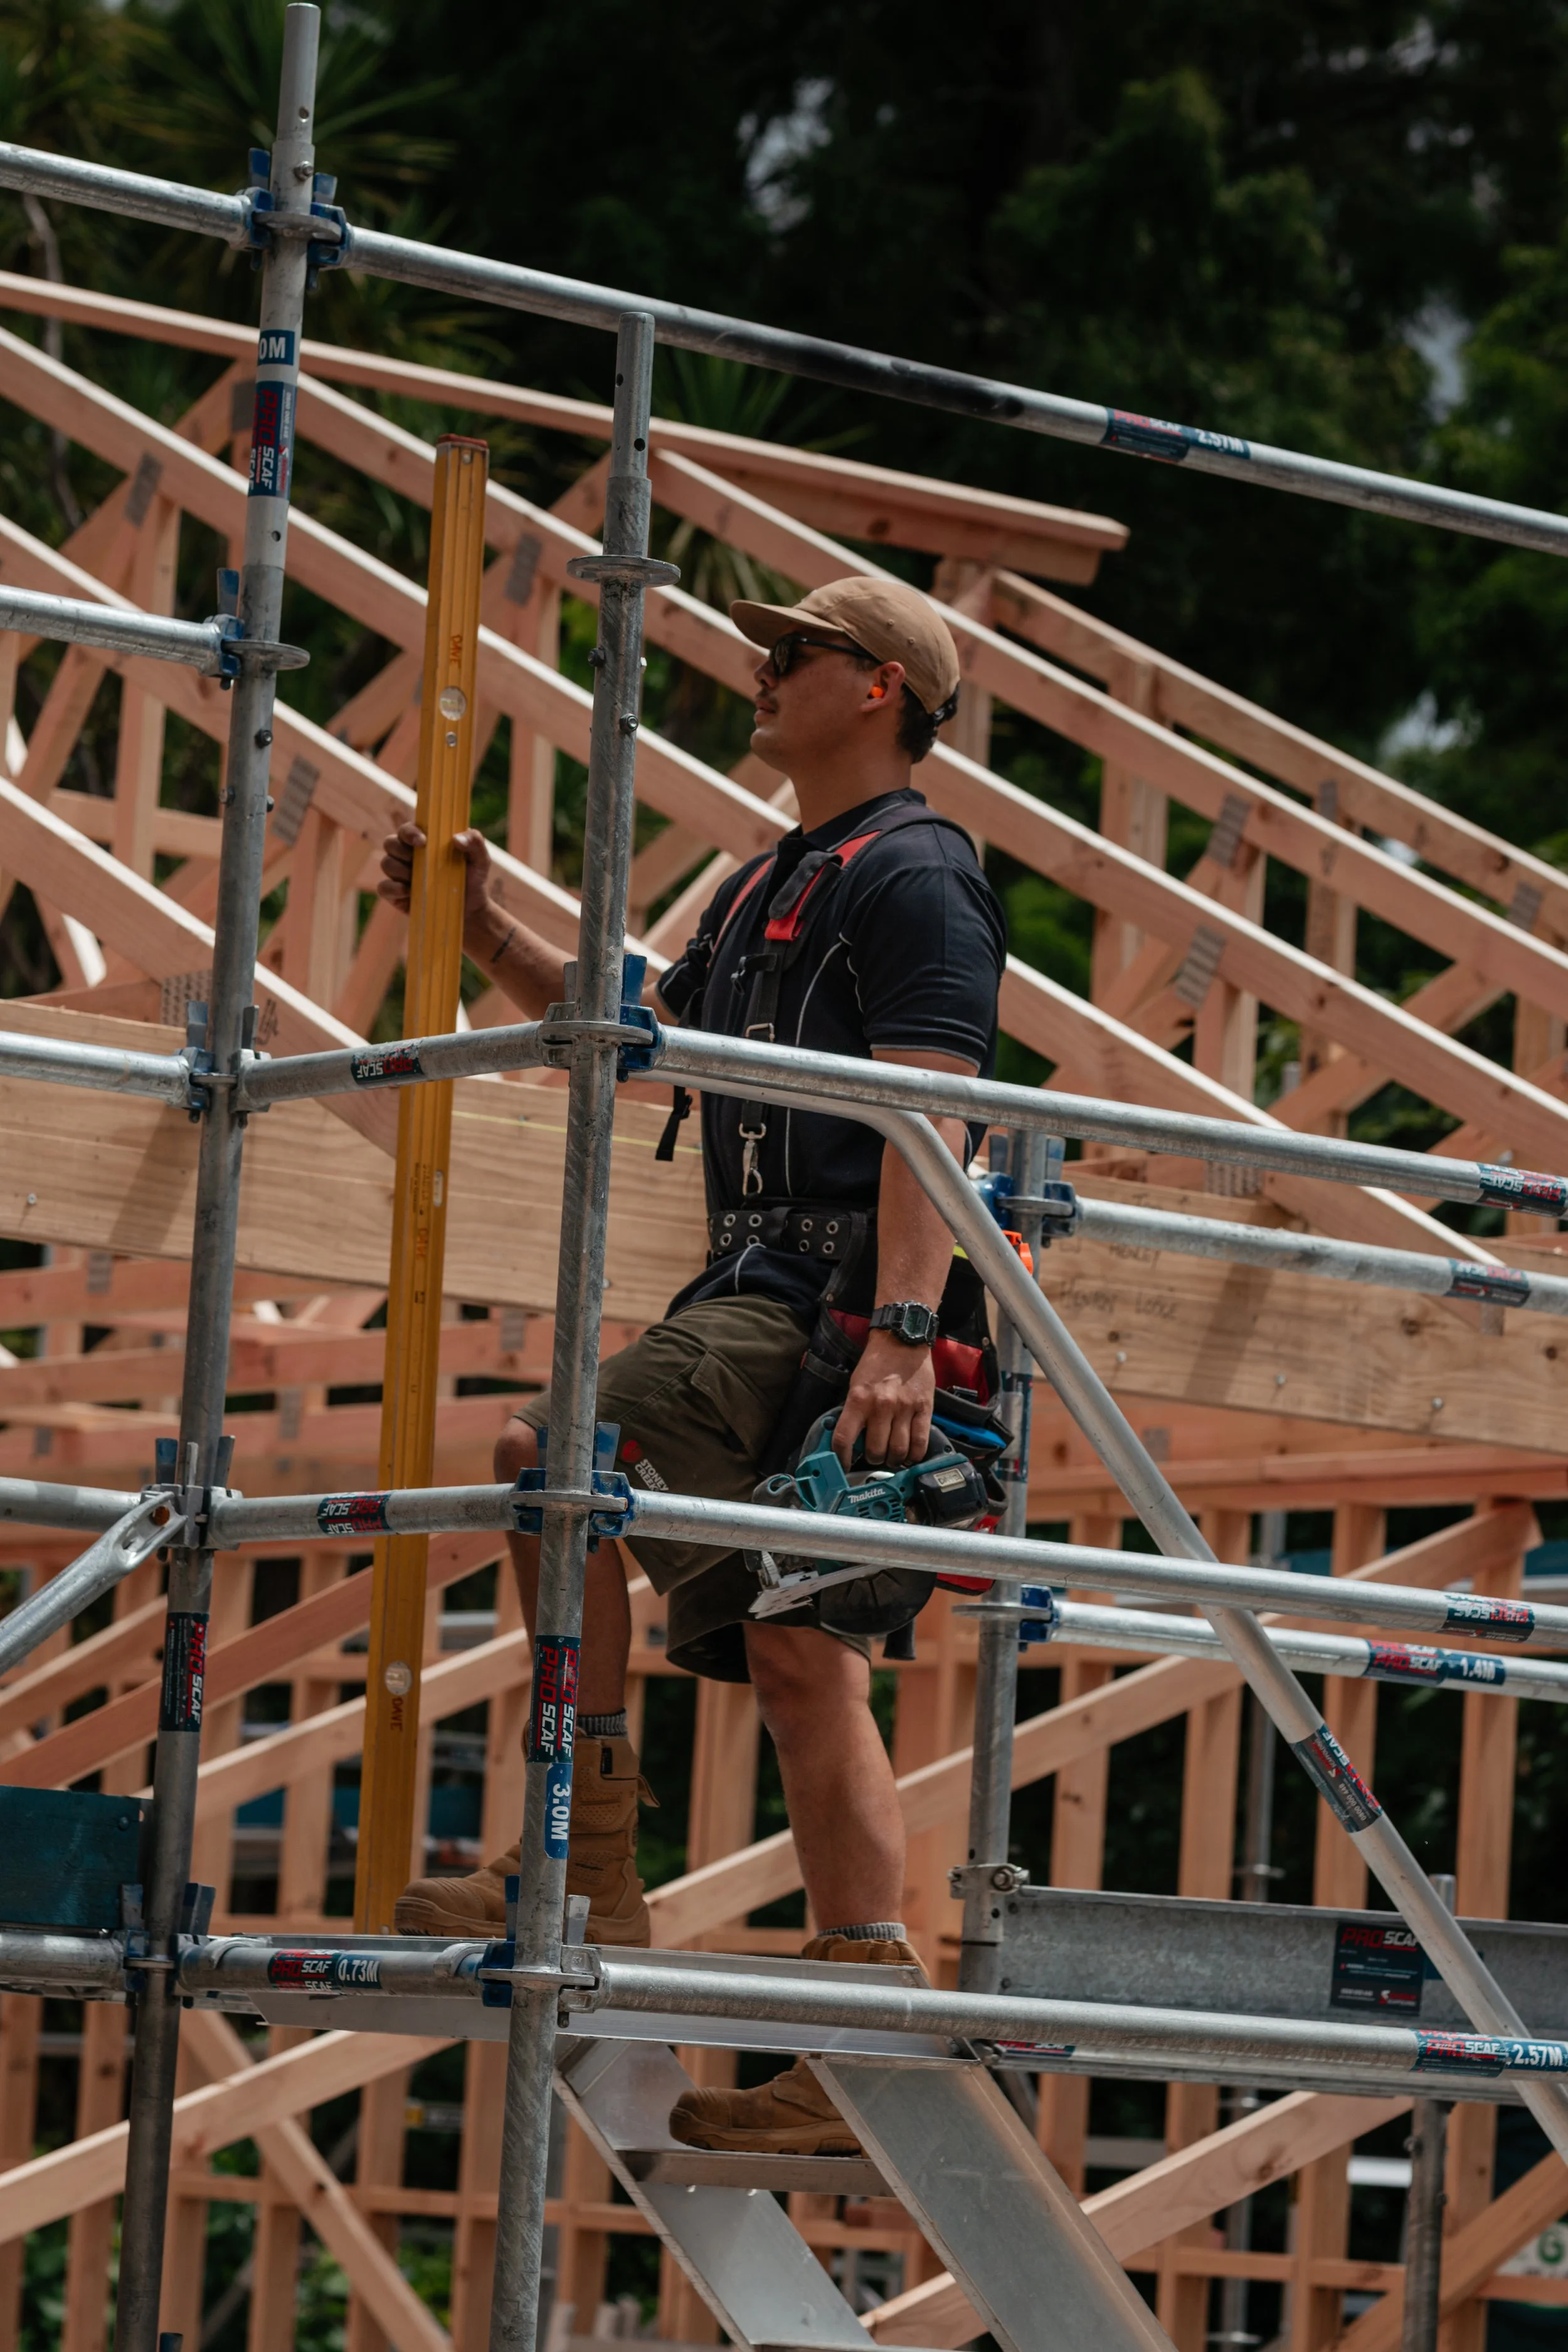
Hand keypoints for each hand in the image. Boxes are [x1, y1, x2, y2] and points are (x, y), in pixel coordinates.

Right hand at [377, 820, 493, 918]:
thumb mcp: (481, 860)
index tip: (423, 841)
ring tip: (420, 880)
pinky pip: (383, 888)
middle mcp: (408, 855)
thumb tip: (456, 838)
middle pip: (390, 843)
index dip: (409, 832)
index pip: (406, 829)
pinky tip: (409, 892)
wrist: (471, 910)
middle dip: (401, 850)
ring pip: (386, 863)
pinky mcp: (397, 895)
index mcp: (424, 841)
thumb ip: (475, 842)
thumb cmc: (473, 879)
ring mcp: (400, 875)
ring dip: (400, 870)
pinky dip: (393, 888)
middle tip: (421, 861)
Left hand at [834, 1330, 934, 1469]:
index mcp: (858, 1399)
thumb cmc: (876, 1363)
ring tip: (892, 1456)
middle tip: (874, 1455)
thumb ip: (853, 1412)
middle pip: (875, 1450)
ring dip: (894, 1460)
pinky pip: (920, 1442)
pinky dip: (914, 1455)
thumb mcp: (855, 1385)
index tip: (843, 1465)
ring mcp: (905, 1408)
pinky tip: (910, 1455)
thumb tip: (851, 1440)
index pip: (844, 1439)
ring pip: (898, 1451)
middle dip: (873, 1459)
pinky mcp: (925, 1408)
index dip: (842, 1458)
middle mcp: (881, 1406)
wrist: (902, 1341)